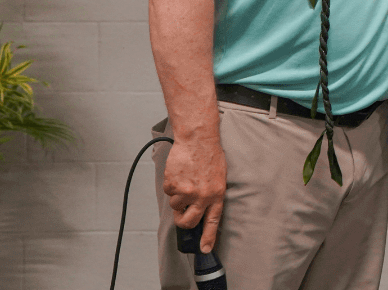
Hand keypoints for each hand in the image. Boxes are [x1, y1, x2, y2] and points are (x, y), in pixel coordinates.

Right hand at [162, 133, 226, 252]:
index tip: (204, 249)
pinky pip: (168, 192)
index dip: (208, 237)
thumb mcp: (219, 177)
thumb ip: (211, 194)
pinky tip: (179, 173)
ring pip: (175, 206)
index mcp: (216, 195)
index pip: (212, 222)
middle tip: (181, 214)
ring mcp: (187, 192)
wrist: (198, 139)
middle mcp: (202, 196)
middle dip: (182, 221)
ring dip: (177, 197)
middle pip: (188, 222)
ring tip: (184, 180)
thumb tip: (202, 210)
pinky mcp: (173, 185)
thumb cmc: (209, 155)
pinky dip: (171, 184)